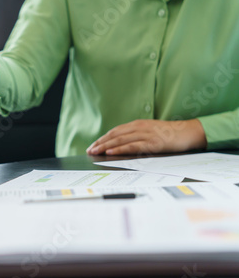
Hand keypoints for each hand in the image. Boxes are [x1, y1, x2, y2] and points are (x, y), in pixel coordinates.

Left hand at [86, 119, 206, 155]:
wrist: (188, 132)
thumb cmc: (169, 134)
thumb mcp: (150, 131)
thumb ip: (136, 136)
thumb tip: (121, 145)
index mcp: (138, 124)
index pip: (115, 131)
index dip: (102, 139)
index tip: (93, 146)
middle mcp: (139, 127)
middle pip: (115, 135)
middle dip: (100, 143)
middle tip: (89, 150)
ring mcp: (145, 135)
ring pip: (120, 140)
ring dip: (106, 147)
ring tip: (95, 152)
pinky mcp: (152, 143)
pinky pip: (132, 146)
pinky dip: (120, 149)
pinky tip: (111, 153)